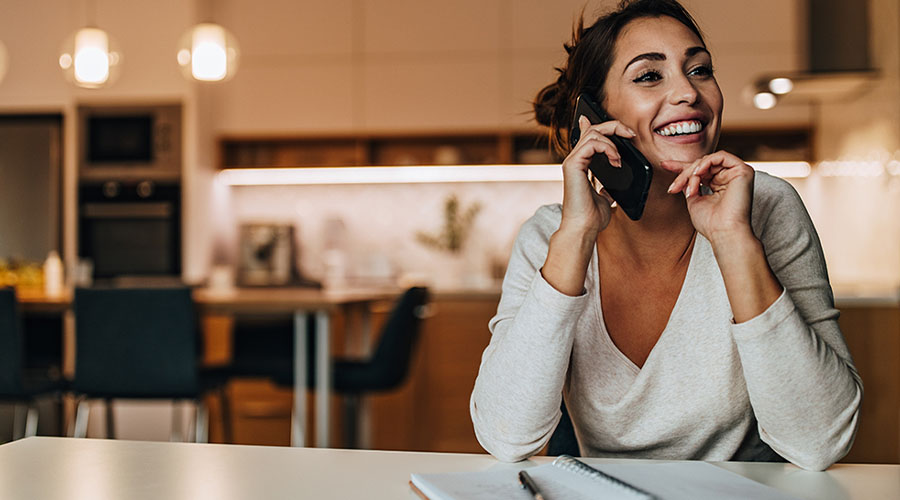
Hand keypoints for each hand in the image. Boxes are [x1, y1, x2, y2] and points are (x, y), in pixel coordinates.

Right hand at [559, 115, 634, 235]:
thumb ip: (606, 190)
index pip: (587, 136)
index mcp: (581, 166)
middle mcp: (574, 161)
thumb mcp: (604, 199)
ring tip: (620, 157)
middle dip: (614, 127)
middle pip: (592, 129)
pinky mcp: (573, 165)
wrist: (583, 228)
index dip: (601, 125)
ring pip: (593, 132)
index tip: (623, 131)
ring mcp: (572, 161)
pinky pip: (592, 143)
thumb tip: (610, 189)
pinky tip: (615, 160)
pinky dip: (608, 148)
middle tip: (630, 135)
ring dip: (613, 140)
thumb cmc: (592, 218)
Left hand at [661, 151, 754, 242]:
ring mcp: (737, 174)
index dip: (682, 167)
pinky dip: (705, 163)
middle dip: (684, 173)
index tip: (665, 165)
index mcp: (720, 185)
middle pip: (702, 164)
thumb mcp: (694, 200)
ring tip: (689, 187)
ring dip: (693, 171)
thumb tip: (681, 176)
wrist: (724, 233)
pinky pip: (721, 156)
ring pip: (708, 160)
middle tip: (675, 186)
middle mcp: (729, 178)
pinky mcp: (743, 171)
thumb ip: (689, 185)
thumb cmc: (712, 224)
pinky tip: (697, 174)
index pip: (700, 170)